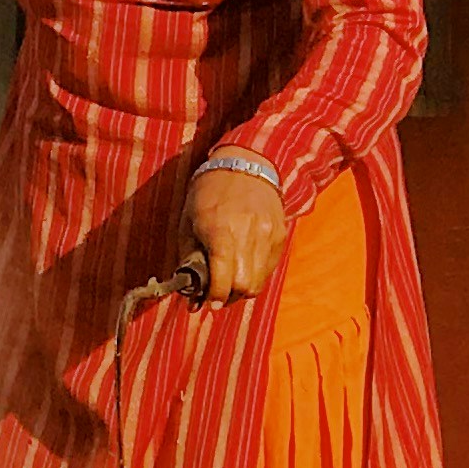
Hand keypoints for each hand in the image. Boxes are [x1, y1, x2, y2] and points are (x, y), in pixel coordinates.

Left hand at [184, 163, 288, 304]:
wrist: (244, 164)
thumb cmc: (208, 193)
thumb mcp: (188, 222)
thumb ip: (189, 259)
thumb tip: (190, 293)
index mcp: (220, 232)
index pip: (223, 280)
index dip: (215, 297)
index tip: (208, 303)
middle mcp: (248, 235)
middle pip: (244, 286)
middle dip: (229, 296)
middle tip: (218, 294)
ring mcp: (268, 235)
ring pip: (259, 281)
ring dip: (243, 288)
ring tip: (230, 281)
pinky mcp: (280, 235)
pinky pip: (268, 268)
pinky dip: (255, 274)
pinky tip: (243, 264)